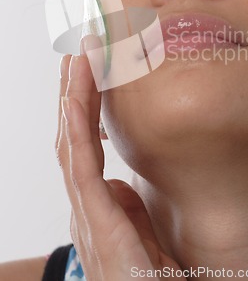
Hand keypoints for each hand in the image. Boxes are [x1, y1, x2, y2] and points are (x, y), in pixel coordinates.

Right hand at [56, 53, 185, 280]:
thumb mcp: (139, 234)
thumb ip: (126, 208)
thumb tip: (119, 181)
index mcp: (96, 203)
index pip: (85, 141)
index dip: (85, 103)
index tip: (89, 67)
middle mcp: (85, 203)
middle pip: (73, 135)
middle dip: (74, 90)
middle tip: (78, 50)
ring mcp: (87, 213)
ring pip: (72, 143)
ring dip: (73, 98)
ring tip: (75, 59)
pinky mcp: (97, 225)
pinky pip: (82, 169)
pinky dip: (75, 129)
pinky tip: (74, 100)